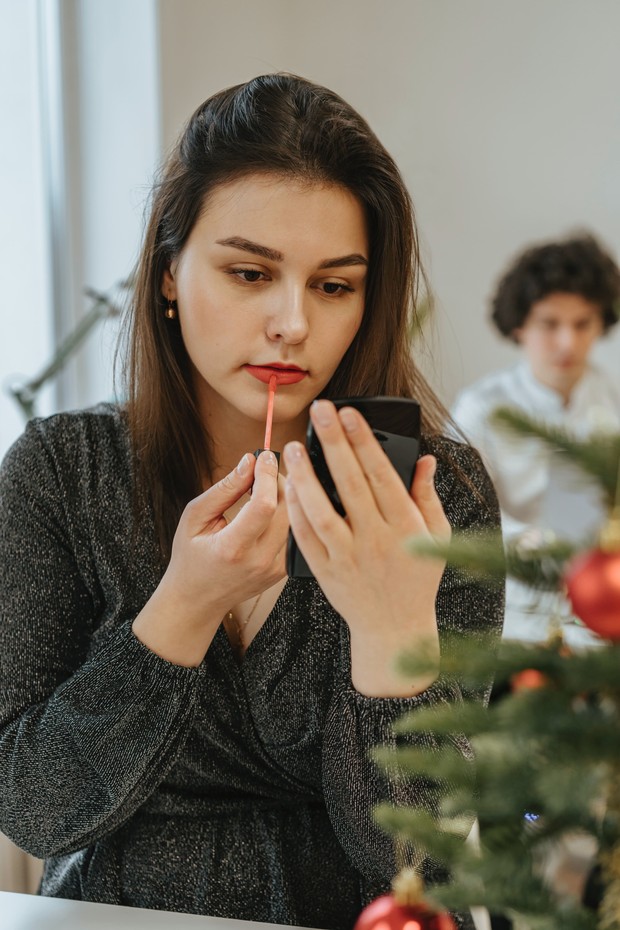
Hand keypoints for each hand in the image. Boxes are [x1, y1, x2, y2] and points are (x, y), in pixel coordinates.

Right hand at [133, 450, 287, 664]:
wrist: (197, 600)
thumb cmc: (191, 556)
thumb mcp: (195, 517)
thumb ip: (224, 489)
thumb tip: (249, 461)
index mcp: (233, 548)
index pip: (264, 506)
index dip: (268, 476)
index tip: (264, 456)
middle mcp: (259, 561)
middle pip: (286, 510)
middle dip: (281, 482)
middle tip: (266, 469)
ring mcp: (275, 569)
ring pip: (296, 521)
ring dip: (287, 497)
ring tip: (268, 487)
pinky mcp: (283, 571)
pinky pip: (295, 535)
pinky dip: (288, 516)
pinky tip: (273, 508)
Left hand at [283, 400, 450, 695]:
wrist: (394, 631)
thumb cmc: (418, 578)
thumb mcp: (436, 538)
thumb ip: (426, 497)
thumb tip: (424, 459)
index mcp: (406, 527)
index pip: (382, 475)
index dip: (365, 442)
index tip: (350, 413)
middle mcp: (376, 541)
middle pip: (350, 484)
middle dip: (333, 443)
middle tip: (320, 410)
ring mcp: (348, 558)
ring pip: (320, 511)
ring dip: (304, 476)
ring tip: (291, 447)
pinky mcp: (325, 572)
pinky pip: (305, 537)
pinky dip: (295, 510)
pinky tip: (288, 485)